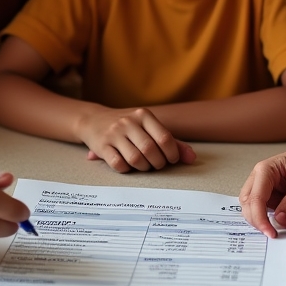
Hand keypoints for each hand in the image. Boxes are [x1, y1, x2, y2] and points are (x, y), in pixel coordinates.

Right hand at [76, 106, 195, 172]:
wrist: (94, 120)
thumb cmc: (128, 126)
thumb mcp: (149, 127)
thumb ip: (172, 142)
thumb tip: (192, 158)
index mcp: (144, 115)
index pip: (165, 138)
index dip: (172, 154)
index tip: (171, 160)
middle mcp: (128, 122)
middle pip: (151, 150)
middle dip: (158, 163)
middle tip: (157, 164)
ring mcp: (114, 133)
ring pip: (135, 159)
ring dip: (144, 168)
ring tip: (144, 165)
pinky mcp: (102, 146)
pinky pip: (119, 164)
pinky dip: (127, 170)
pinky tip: (128, 165)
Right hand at [238, 140, 285, 237]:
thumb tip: (281, 220)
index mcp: (265, 170)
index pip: (255, 198)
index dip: (260, 218)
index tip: (271, 232)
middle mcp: (259, 179)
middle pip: (247, 204)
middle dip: (257, 221)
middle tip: (272, 234)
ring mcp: (262, 188)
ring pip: (251, 209)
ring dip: (261, 221)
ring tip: (276, 231)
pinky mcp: (269, 197)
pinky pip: (263, 211)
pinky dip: (268, 220)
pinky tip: (279, 226)